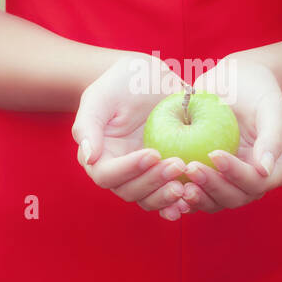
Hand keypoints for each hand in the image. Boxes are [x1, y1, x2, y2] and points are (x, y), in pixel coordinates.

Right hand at [71, 52, 199, 220]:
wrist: (149, 79)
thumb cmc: (120, 83)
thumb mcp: (100, 96)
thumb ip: (87, 125)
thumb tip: (88, 156)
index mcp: (98, 156)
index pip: (107, 175)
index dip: (129, 169)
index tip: (154, 154)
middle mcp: (118, 172)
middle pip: (130, 191)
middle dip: (154, 182)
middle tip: (178, 165)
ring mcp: (142, 176)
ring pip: (149, 199)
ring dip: (167, 196)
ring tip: (187, 186)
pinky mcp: (163, 175)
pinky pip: (168, 195)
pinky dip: (179, 201)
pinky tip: (193, 197)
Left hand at [179, 55, 281, 212]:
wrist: (234, 81)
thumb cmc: (257, 89)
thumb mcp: (271, 107)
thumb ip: (273, 137)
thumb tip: (265, 170)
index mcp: (275, 169)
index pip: (256, 181)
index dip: (236, 173)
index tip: (214, 154)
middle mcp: (254, 182)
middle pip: (234, 197)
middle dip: (212, 186)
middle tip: (190, 168)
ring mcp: (230, 183)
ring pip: (214, 201)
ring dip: (196, 197)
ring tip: (178, 185)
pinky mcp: (209, 179)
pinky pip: (197, 194)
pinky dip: (182, 196)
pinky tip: (167, 188)